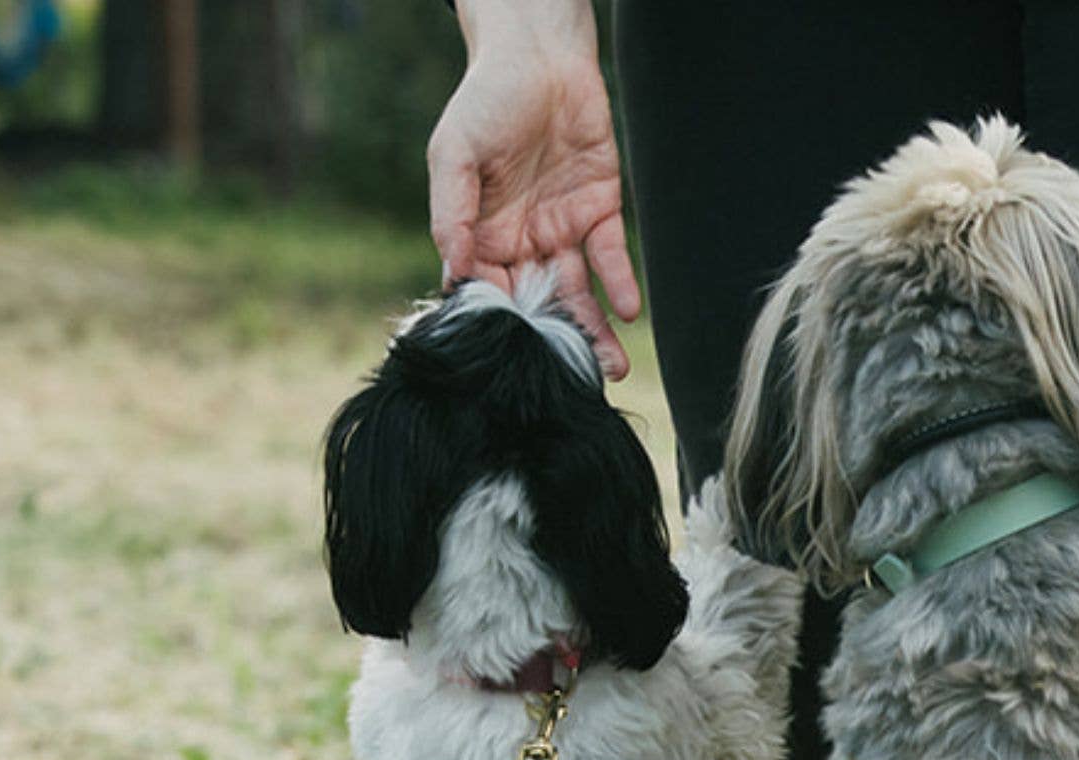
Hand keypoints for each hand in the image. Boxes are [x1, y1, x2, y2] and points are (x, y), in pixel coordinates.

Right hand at [429, 0, 640, 377]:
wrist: (537, 53)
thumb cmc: (485, 100)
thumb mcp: (453, 156)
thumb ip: (451, 214)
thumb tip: (454, 270)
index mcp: (484, 240)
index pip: (491, 294)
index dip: (501, 325)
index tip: (512, 359)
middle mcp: (524, 244)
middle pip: (540, 305)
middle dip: (556, 346)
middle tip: (573, 386)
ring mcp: (563, 229)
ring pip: (579, 292)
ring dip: (594, 331)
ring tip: (610, 368)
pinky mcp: (600, 208)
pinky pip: (610, 254)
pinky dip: (619, 282)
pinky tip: (627, 309)